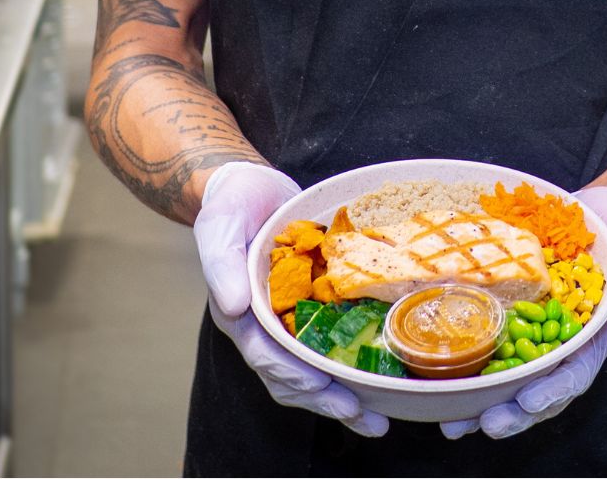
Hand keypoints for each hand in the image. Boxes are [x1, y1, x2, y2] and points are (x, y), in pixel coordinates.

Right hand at [193, 161, 389, 437]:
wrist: (252, 188)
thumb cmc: (233, 204)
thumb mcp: (221, 225)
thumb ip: (221, 263)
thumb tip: (233, 306)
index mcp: (242, 316)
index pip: (267, 356)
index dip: (295, 374)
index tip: (323, 386)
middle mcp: (267, 327)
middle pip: (294, 376)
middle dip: (328, 399)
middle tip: (365, 417)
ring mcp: (292, 321)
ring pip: (315, 370)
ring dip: (343, 395)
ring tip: (377, 419)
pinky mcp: (315, 309)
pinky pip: (334, 345)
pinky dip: (354, 364)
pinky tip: (385, 377)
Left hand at [440, 183, 606, 440]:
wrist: (595, 209)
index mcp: (593, 336)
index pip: (575, 372)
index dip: (553, 390)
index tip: (529, 400)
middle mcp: (562, 343)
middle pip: (537, 388)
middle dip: (512, 413)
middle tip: (485, 423)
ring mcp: (533, 332)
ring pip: (508, 379)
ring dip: (482, 404)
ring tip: (453, 424)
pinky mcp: (510, 316)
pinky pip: (488, 345)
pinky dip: (467, 367)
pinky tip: (439, 384)